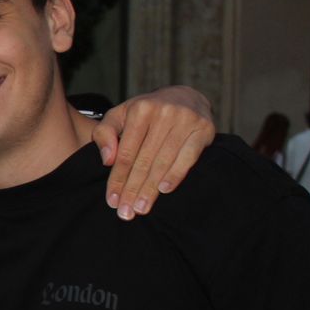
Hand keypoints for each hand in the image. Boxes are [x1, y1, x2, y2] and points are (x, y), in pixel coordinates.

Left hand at [92, 85, 213, 219]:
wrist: (185, 96)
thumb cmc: (145, 112)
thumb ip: (105, 133)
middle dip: (133, 189)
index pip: (125, 152)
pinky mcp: (204, 129)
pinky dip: (176, 174)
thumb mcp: (120, 115)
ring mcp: (185, 120)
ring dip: (151, 188)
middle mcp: (163, 113)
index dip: (117, 179)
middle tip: (126, 213)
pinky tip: (165, 190)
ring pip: (164, 161)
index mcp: (140, 109)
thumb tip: (107, 160)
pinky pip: (189, 156)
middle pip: (144, 160)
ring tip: (142, 208)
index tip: (112, 201)